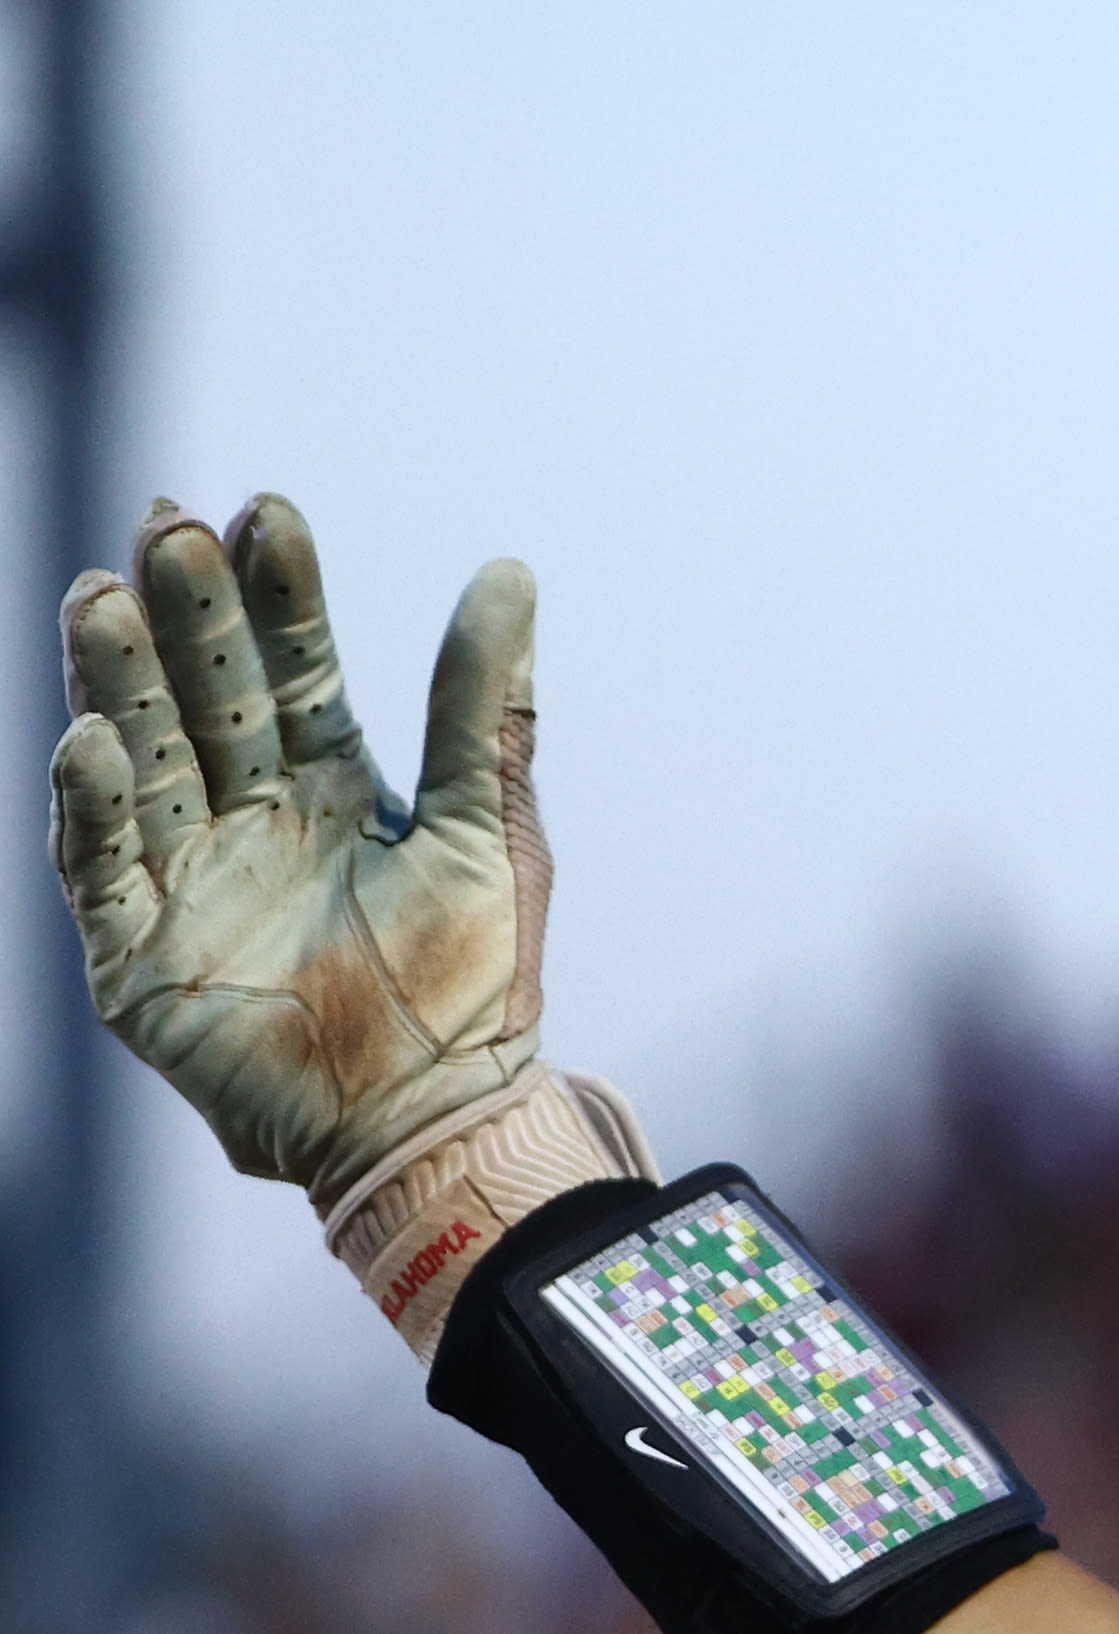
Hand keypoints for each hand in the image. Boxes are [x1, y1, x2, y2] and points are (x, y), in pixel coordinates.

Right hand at [49, 496, 549, 1197]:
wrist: (442, 1122)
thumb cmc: (476, 991)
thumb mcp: (488, 833)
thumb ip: (487, 712)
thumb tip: (510, 571)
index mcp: (331, 788)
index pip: (295, 668)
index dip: (278, 595)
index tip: (267, 512)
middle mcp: (249, 818)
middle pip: (204, 697)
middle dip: (185, 616)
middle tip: (169, 524)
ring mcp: (186, 879)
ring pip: (140, 759)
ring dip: (120, 681)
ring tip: (102, 594)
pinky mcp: (139, 955)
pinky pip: (103, 867)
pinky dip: (94, 804)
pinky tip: (93, 739)